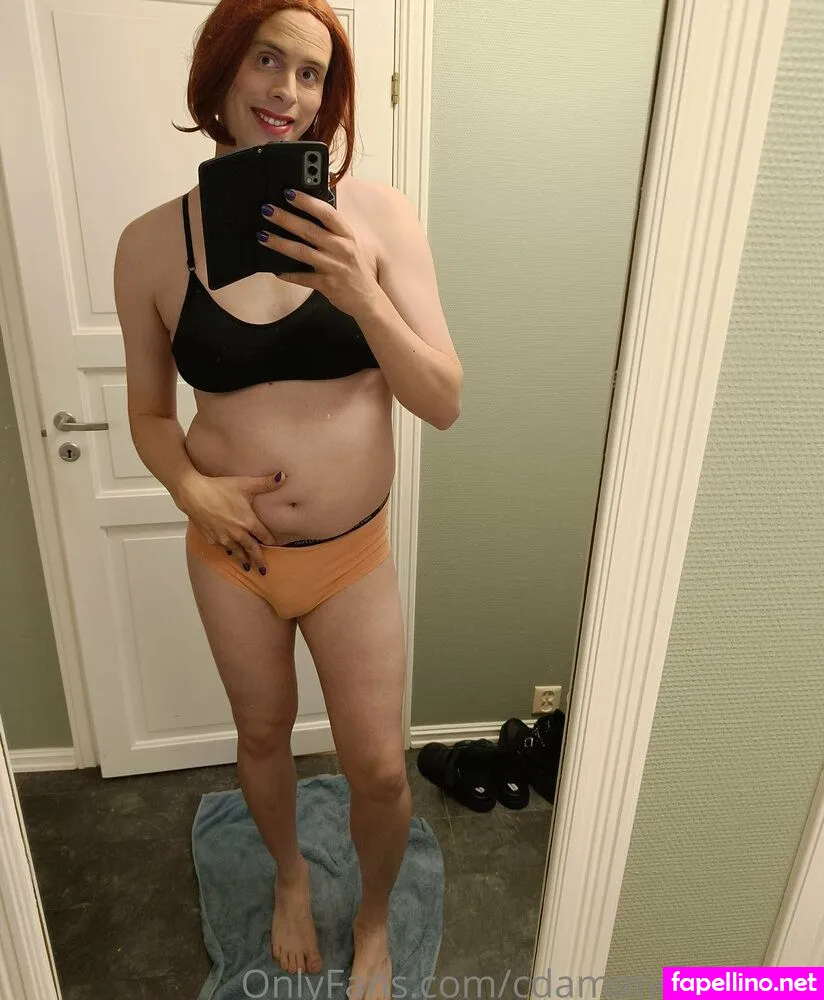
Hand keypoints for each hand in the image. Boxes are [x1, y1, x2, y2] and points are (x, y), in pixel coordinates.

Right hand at [178, 471, 287, 573]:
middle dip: (259, 560)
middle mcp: (237, 534)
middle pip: (252, 549)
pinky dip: (228, 551)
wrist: (193, 494)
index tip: (275, 547)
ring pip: (237, 552)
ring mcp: (224, 538)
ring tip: (247, 567)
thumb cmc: (219, 488)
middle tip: (264, 570)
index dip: (270, 542)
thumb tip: (283, 476)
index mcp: (248, 523)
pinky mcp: (211, 538)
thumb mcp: (245, 484)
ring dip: (243, 559)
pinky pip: (223, 548)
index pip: (264, 536)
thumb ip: (266, 483)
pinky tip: (230, 553)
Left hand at [256, 189, 379, 317]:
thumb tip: (306, 216)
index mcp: (346, 235)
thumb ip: (331, 232)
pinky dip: (288, 274)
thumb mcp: (348, 246)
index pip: (327, 213)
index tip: (289, 193)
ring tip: (262, 235)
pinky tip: (275, 270)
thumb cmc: (354, 269)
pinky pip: (303, 278)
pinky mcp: (327, 284)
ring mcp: (334, 267)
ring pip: (302, 252)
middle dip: (285, 218)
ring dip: (280, 243)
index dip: (307, 202)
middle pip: (309, 230)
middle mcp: (341, 249)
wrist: (367, 299)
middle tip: (267, 210)